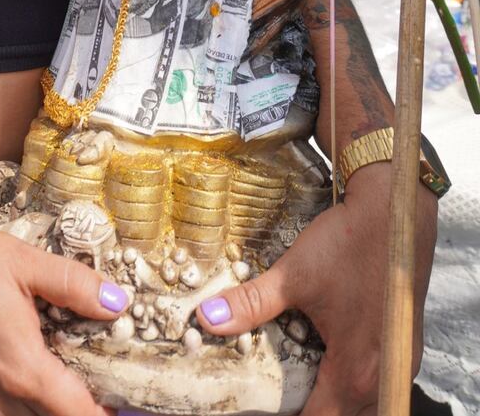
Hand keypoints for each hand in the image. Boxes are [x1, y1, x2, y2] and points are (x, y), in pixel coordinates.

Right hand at [0, 222, 125, 415]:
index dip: (103, 412)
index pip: (77, 415)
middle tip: (94, 384)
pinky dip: (21, 410)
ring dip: (47, 411)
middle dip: (77, 411)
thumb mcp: (25, 262)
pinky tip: (27, 379)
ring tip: (62, 382)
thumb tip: (118, 302)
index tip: (116, 394)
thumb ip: (74, 284)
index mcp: (23, 367)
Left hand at [195, 164, 436, 414]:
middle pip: (341, 413)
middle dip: (310, 407)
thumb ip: (252, 303)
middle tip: (276, 391)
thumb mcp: (294, 275)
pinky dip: (350, 380)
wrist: (397, 212)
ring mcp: (397, 361)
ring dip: (333, 396)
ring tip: (299, 378)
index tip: (260, 404)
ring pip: (361, 400)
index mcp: (355, 372)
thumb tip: (208, 318)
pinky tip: (328, 357)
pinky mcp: (401, 344)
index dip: (287, 414)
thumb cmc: (349, 245)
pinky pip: (374, 379)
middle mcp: (381, 376)